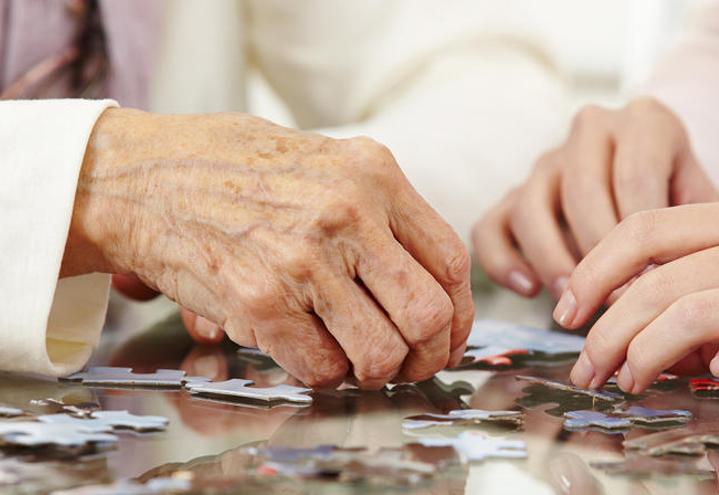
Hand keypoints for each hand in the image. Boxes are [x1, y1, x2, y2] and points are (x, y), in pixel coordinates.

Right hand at [62, 108, 473, 388]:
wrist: (141, 176)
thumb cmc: (232, 170)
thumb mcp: (324, 162)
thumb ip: (379, 212)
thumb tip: (428, 284)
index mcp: (374, 173)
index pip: (451, 261)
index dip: (459, 314)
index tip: (447, 335)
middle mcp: (348, 213)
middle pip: (428, 314)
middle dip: (427, 354)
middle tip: (408, 364)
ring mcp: (303, 258)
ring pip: (380, 353)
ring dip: (372, 372)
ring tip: (354, 361)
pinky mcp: (259, 300)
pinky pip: (321, 367)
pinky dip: (322, 375)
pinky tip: (308, 353)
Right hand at [472, 98, 718, 297]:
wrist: (656, 187)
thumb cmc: (687, 206)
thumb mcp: (708, 205)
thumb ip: (703, 232)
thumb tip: (690, 287)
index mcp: (646, 121)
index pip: (636, 178)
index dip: (643, 242)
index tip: (653, 288)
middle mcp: (591, 130)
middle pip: (583, 192)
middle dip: (599, 255)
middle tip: (618, 303)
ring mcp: (546, 161)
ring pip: (531, 206)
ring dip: (552, 260)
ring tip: (575, 301)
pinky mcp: (511, 196)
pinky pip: (490, 227)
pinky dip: (503, 261)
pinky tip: (530, 290)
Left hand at [554, 199, 718, 393]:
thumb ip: (703, 273)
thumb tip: (632, 315)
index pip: (643, 228)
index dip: (594, 269)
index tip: (569, 310)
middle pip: (654, 281)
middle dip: (605, 329)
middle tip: (586, 366)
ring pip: (688, 313)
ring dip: (642, 353)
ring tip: (626, 381)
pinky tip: (710, 377)